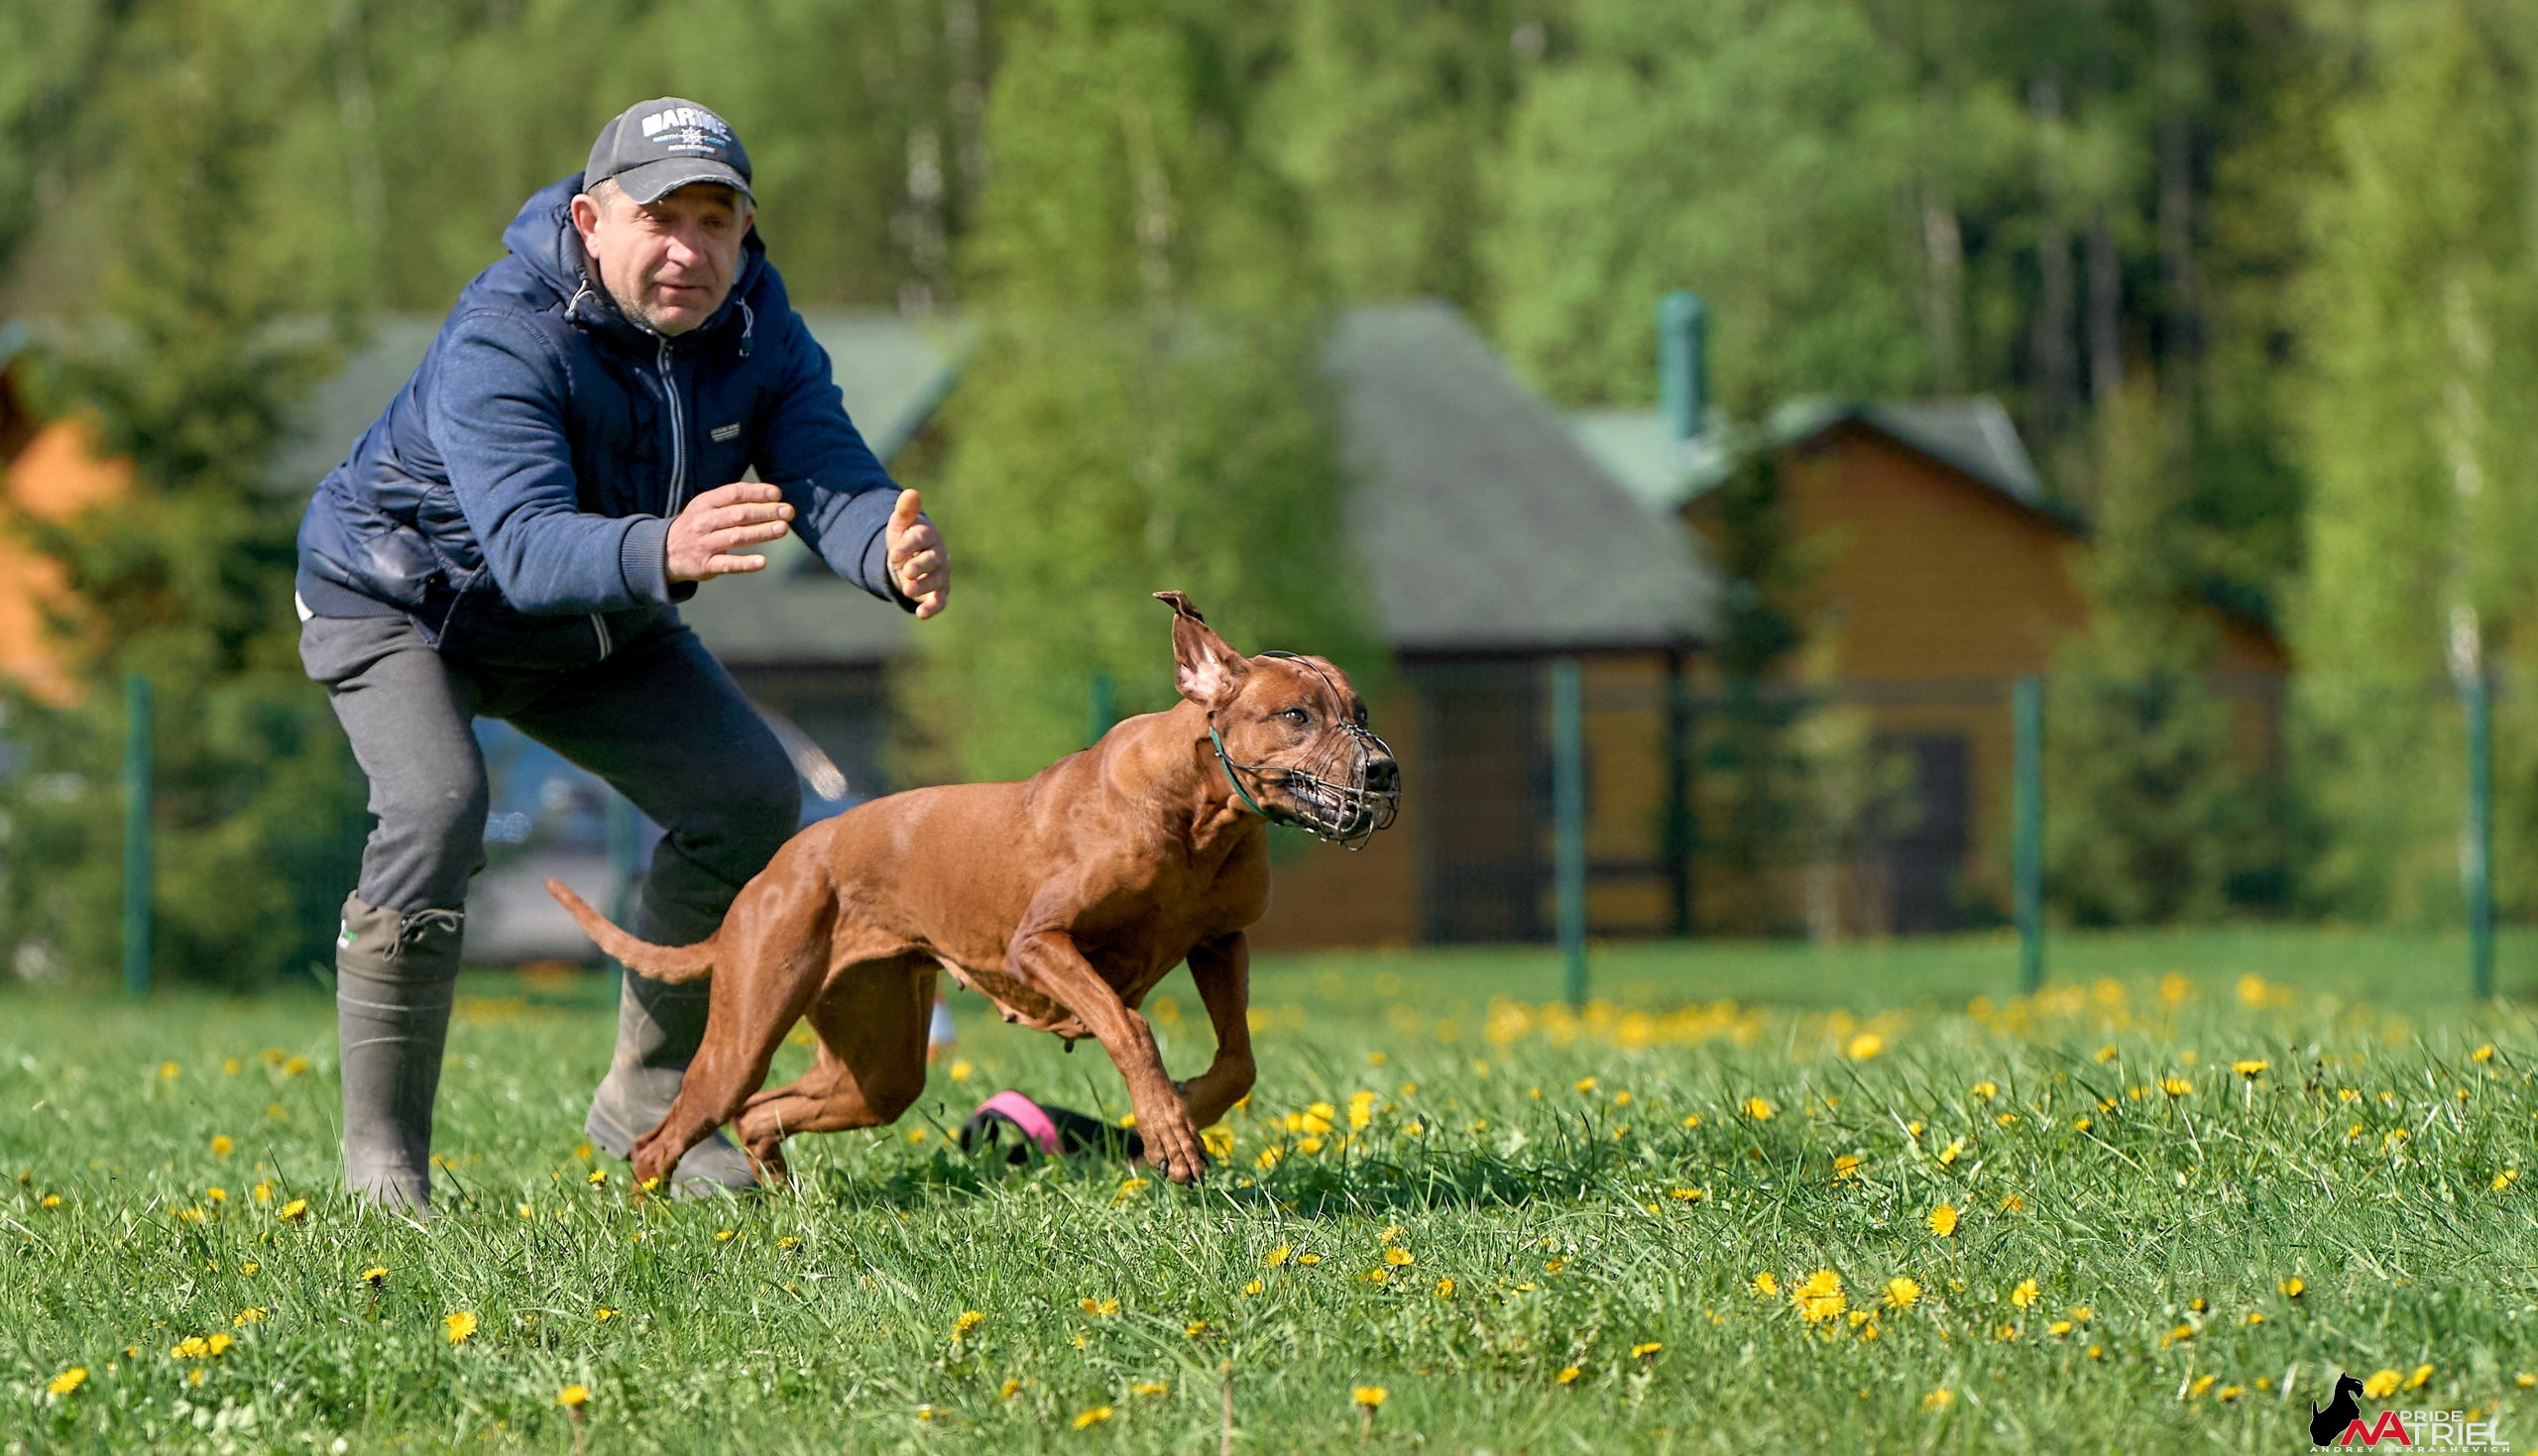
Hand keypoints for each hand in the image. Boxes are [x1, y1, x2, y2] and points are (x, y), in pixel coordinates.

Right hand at [667, 482, 792, 582]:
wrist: (665, 552)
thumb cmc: (698, 525)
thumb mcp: (707, 507)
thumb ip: (733, 500)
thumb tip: (772, 495)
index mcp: (706, 503)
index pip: (734, 493)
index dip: (757, 492)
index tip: (778, 494)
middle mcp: (704, 521)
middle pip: (739, 514)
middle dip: (765, 511)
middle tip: (788, 511)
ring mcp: (704, 543)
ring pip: (736, 537)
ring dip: (761, 532)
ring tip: (783, 529)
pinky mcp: (705, 565)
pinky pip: (727, 564)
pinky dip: (745, 563)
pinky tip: (762, 562)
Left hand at [887, 488, 949, 618]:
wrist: (912, 559)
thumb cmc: (905, 539)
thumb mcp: (900, 525)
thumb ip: (904, 511)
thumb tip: (911, 493)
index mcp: (928, 535)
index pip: (920, 539)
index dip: (907, 547)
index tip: (894, 554)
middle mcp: (938, 554)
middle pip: (932, 560)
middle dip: (920, 566)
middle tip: (906, 572)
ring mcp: (940, 574)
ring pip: (936, 580)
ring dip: (923, 586)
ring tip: (906, 590)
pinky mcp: (940, 591)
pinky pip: (940, 600)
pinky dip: (932, 607)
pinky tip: (921, 614)